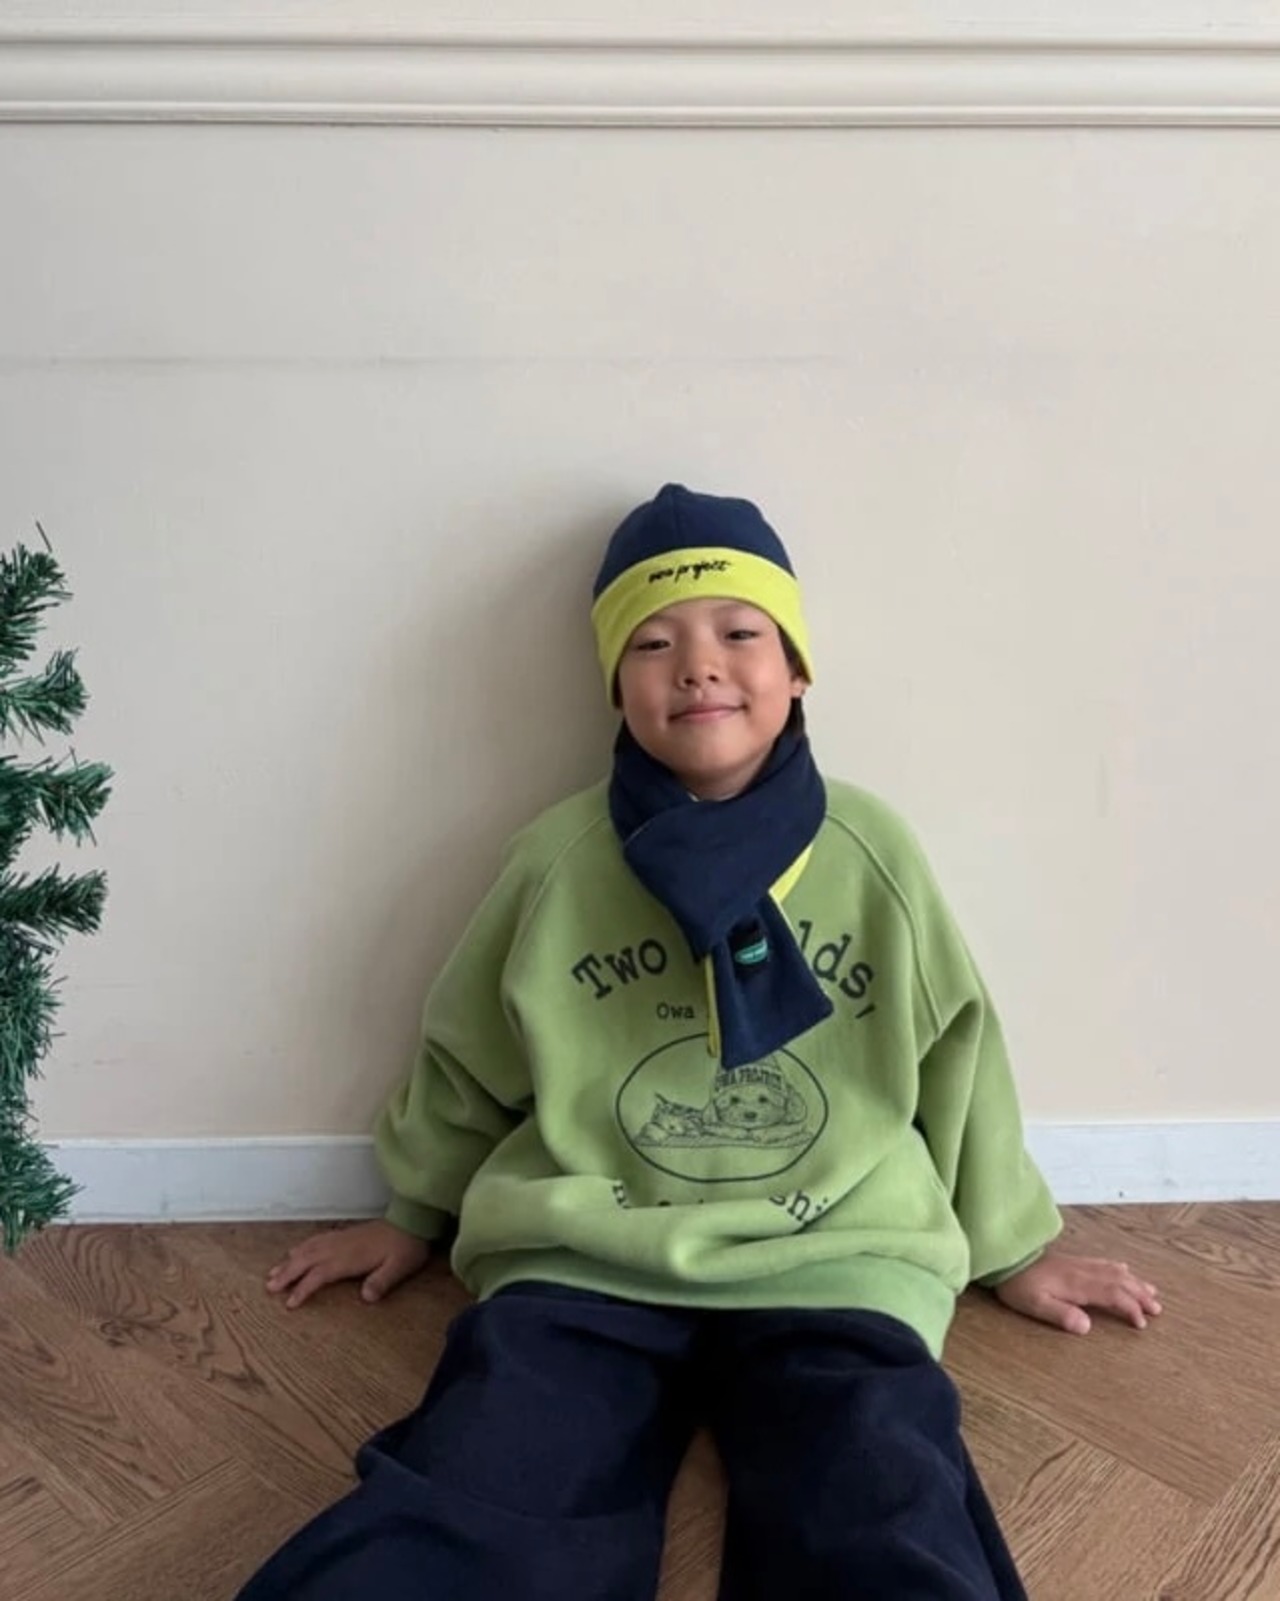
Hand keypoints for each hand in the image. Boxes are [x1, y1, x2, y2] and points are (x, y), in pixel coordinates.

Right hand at [265, 1219, 431, 1309]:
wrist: (412, 1222)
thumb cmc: (406, 1248)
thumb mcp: (399, 1267)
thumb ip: (382, 1281)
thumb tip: (366, 1297)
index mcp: (350, 1257)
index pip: (320, 1273)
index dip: (304, 1288)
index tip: (290, 1303)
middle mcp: (340, 1247)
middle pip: (307, 1259)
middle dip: (287, 1273)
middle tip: (269, 1287)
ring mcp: (341, 1239)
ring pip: (308, 1248)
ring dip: (290, 1260)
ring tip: (274, 1273)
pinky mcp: (344, 1234)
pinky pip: (316, 1240)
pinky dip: (301, 1247)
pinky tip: (295, 1252)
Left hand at [993, 1252, 1161, 1334]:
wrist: (1006, 1258)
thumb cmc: (1019, 1285)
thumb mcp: (1036, 1305)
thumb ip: (1061, 1315)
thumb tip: (1087, 1327)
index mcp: (1078, 1285)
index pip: (1113, 1295)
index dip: (1130, 1308)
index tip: (1142, 1323)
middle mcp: (1083, 1272)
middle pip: (1120, 1282)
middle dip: (1140, 1295)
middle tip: (1158, 1309)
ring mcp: (1079, 1264)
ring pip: (1114, 1271)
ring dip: (1135, 1281)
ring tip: (1152, 1291)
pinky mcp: (1073, 1261)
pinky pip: (1103, 1262)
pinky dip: (1118, 1268)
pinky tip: (1124, 1269)